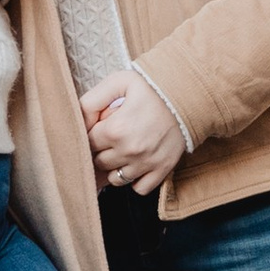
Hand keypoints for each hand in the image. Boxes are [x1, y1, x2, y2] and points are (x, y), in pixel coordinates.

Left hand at [82, 74, 187, 194]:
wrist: (190, 96)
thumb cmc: (153, 87)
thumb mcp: (120, 81)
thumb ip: (93, 100)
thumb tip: (79, 121)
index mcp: (116, 129)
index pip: (88, 142)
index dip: (93, 133)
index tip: (102, 126)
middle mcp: (129, 150)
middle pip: (99, 162)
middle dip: (102, 150)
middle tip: (114, 136)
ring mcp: (146, 163)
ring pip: (116, 179)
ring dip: (116, 167)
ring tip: (125, 150)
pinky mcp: (162, 170)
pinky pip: (139, 188)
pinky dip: (136, 180)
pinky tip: (138, 163)